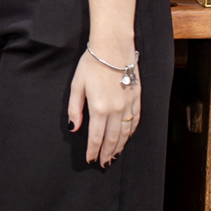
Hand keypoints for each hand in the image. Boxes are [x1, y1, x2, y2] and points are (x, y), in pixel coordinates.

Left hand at [67, 52, 140, 166]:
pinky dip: (131, 132)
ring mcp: (129, 104)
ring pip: (125, 133)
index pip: (96, 137)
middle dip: (107, 153)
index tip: (90, 159)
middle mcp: (116, 110)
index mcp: (99, 108)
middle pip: (112, 139)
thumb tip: (73, 128)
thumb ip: (75, 109)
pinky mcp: (137, 98)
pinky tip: (127, 138)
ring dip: (119, 146)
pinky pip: (136, 120)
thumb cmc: (92, 64)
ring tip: (114, 156)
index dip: (93, 151)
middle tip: (103, 163)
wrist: (113, 47)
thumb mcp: (77, 85)